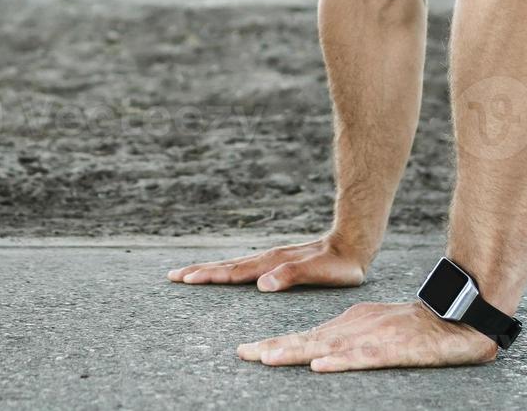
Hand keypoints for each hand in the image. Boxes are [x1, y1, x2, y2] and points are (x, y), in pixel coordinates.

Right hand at [166, 234, 369, 291]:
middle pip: (226, 266)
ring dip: (210, 269)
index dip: (208, 276)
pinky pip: (245, 266)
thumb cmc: (340, 264)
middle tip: (172, 276)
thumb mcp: (320, 273)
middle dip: (199, 271)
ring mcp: (271, 259)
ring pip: (234, 265)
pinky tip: (226, 274)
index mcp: (271, 264)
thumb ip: (291, 276)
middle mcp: (266, 259)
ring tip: (189, 273)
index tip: (183, 278)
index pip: (233, 272)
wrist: (354, 242)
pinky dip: (228, 270)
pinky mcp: (277, 262)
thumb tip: (261, 285)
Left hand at [237, 301, 498, 371]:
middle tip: (243, 353)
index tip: (250, 351)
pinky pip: (362, 358)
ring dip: (295, 352)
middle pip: (307, 340)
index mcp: (347, 325)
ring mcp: (370, 338)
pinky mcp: (391, 350)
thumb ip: (348, 339)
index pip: (305, 336)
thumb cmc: (412, 327)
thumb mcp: (373, 330)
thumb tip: (321, 354)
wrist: (453, 319)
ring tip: (267, 357)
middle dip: (274, 347)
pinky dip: (340, 361)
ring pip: (326, 347)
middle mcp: (352, 329)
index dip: (276, 344)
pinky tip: (320, 366)